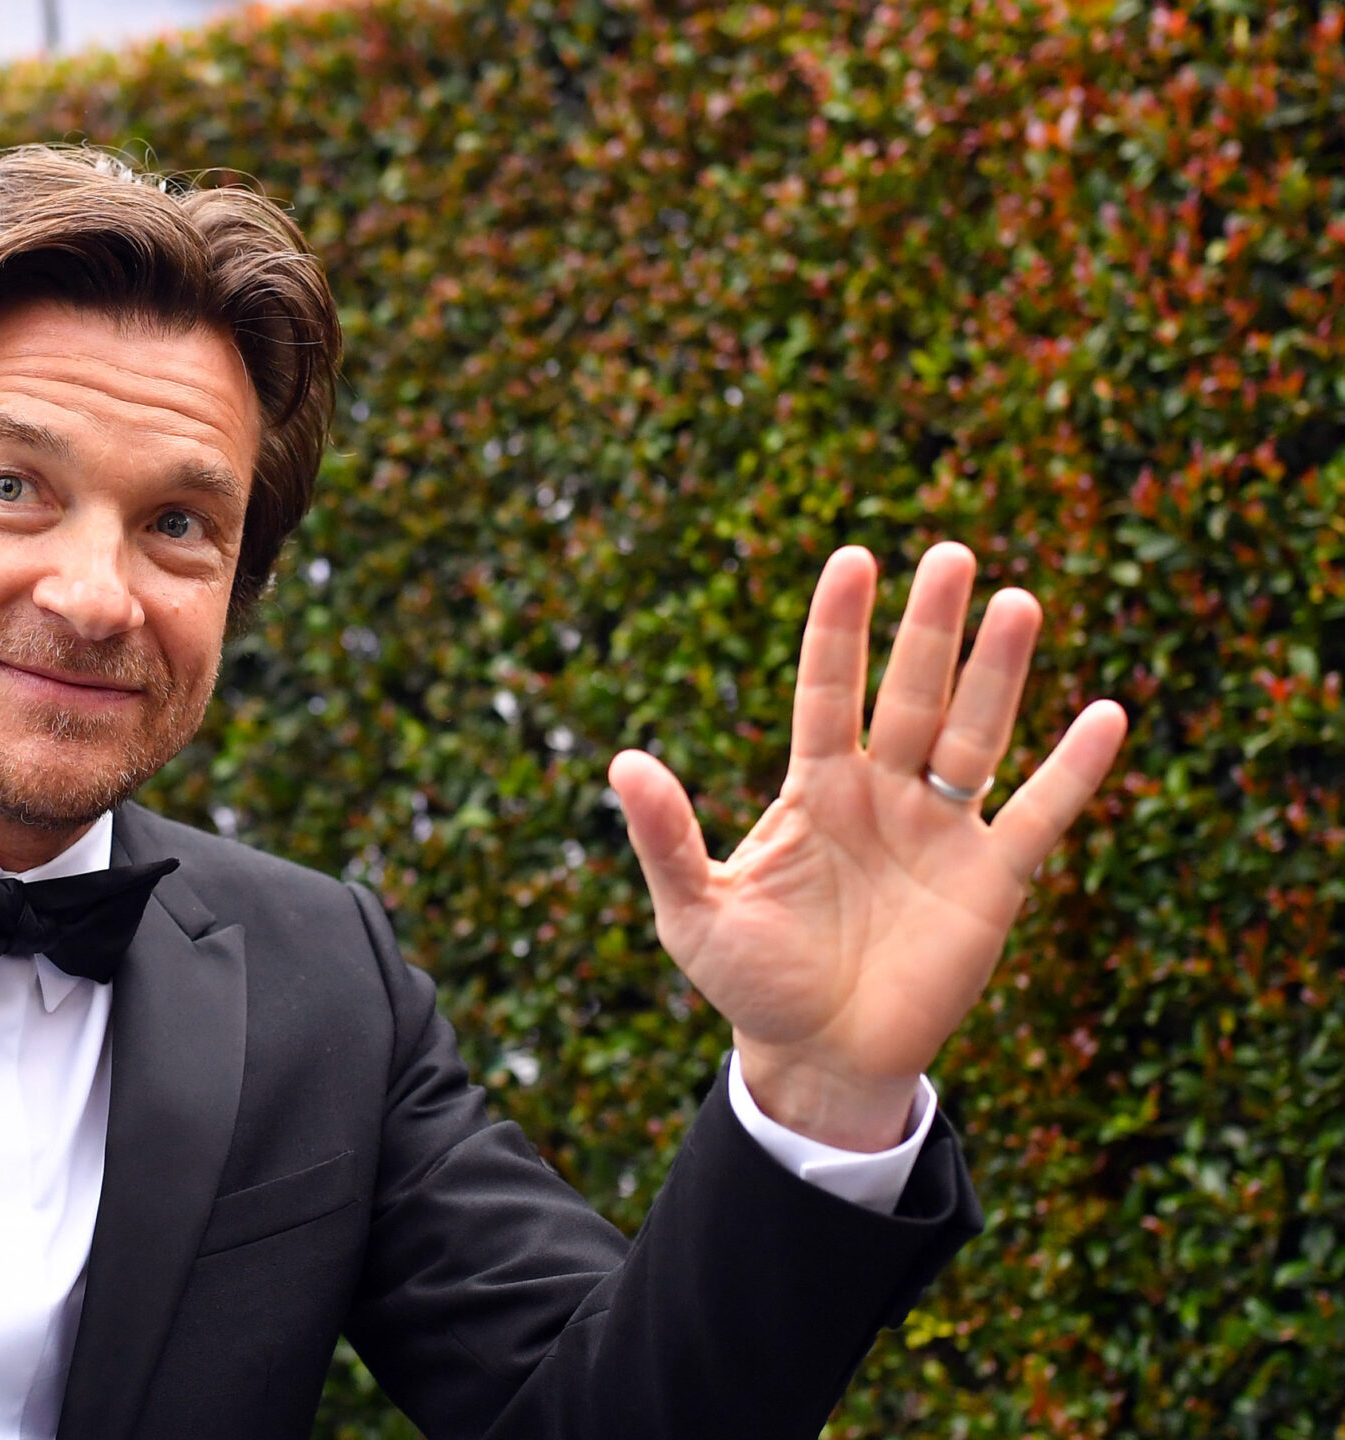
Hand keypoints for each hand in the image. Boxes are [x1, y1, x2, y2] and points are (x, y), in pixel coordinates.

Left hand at [608, 543, 1126, 1150]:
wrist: (818, 1056)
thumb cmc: (751, 981)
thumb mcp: (694, 911)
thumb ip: (666, 838)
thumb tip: (624, 762)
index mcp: (813, 789)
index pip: (828, 690)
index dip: (839, 628)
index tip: (853, 559)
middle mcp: (881, 793)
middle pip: (911, 694)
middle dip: (929, 628)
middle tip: (951, 553)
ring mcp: (940, 831)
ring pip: (975, 736)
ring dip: (998, 674)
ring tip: (1018, 603)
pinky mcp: (990, 881)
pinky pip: (1037, 815)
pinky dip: (1072, 770)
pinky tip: (1106, 715)